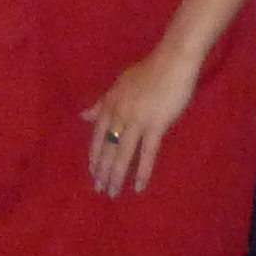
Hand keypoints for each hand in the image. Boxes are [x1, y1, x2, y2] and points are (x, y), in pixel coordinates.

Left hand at [82, 39, 204, 197]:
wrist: (172, 62)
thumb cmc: (149, 72)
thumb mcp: (120, 84)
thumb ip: (102, 103)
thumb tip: (83, 117)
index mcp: (110, 103)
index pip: (98, 135)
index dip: (95, 155)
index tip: (92, 172)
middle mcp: (119, 114)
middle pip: (107, 148)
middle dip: (102, 171)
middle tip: (99, 190)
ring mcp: (137, 120)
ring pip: (122, 154)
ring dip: (117, 176)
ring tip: (113, 193)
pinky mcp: (156, 125)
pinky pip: (147, 153)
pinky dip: (143, 172)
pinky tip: (139, 187)